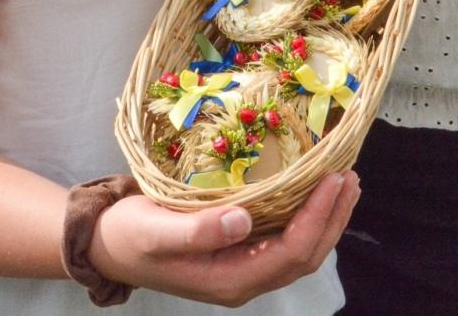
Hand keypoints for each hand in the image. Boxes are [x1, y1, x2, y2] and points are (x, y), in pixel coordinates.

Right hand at [89, 171, 358, 305]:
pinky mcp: (238, 252)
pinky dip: (305, 215)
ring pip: (299, 248)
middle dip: (333, 217)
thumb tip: (243, 221)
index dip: (318, 218)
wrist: (106, 246)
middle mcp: (244, 279)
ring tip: (344, 182)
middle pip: (305, 255)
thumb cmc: (129, 235)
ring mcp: (242, 268)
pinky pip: (283, 238)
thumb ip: (198, 231)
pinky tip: (311, 193)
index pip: (291, 252)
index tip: (334, 179)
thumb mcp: (156, 231)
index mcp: (230, 280)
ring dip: (325, 217)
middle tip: (351, 177)